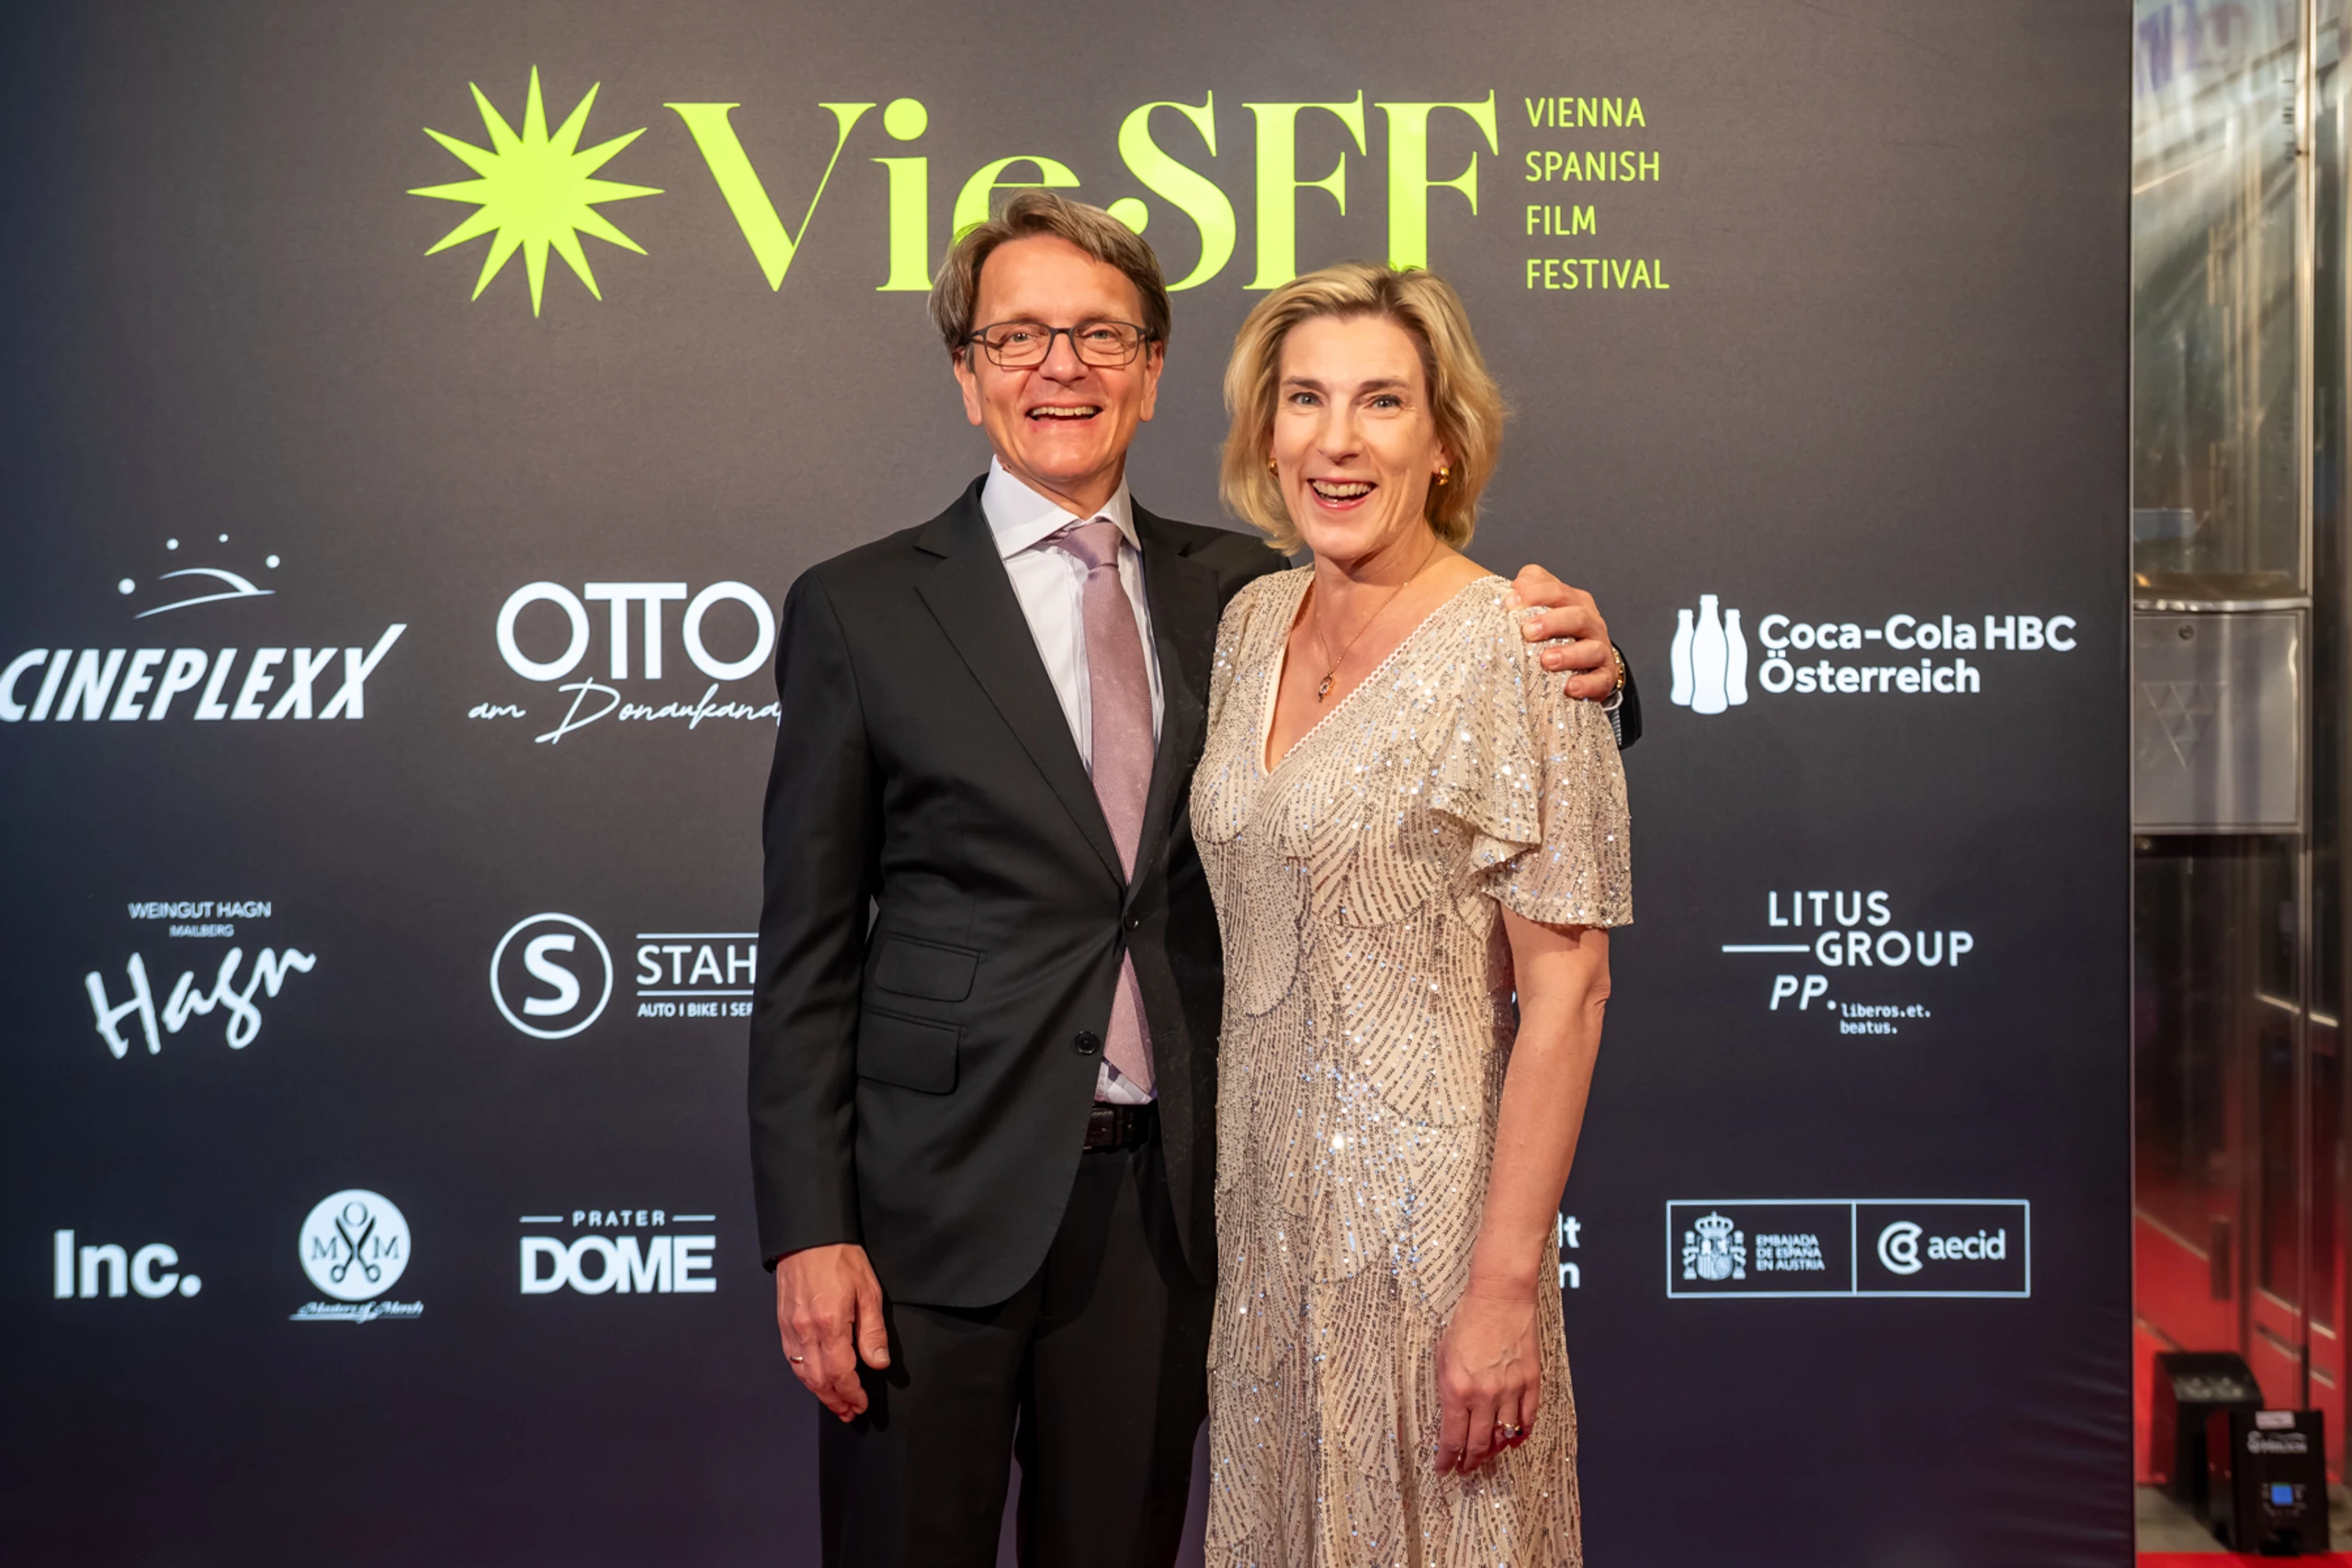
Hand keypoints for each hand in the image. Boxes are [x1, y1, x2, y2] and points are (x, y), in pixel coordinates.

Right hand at [774, 1243, 889, 1420]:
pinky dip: (804, 1376)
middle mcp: (806, 1331)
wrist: (807, 1236)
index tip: (861, 1404)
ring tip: (834, 1403)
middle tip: (849, 1413)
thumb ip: (873, 1330)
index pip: (841, 1373)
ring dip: (819, 1393)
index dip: (852, 1393)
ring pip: (802, 1373)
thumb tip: (878, 1362)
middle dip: (835, 1400)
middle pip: (819, 1380)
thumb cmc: (839, 1257)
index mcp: (830, 1324)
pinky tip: (814, 1380)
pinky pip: (791, 1359)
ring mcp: (791, 1328)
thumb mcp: (868, 1290)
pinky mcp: (783, 1323)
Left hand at [1434, 1282, 1541, 1474]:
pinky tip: (1513, 1439)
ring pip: (1503, 1436)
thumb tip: (1450, 1414)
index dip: (1447, 1460)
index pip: (1451, 1438)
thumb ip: (1446, 1388)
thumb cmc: (1467, 1320)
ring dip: (1493, 1451)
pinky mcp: (1530, 1382)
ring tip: (1485, 1456)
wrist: (1499, 1298)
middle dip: (1469, 1462)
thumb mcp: (1442, 1355)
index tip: (1443, 1469)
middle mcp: (1484, 1396)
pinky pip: (1528, 1418)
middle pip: (1478, 1445)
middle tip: (1465, 1470)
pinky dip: (1520, 1433)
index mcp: (1457, 1389)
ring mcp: (1510, 1391)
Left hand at [1505, 564, 1616, 700]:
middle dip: (1552, 622)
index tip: (1510, 603)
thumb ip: (1529, 588)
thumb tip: (1514, 588)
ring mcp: (1599, 649)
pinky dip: (1587, 684)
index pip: (1557, 591)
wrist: (1587, 661)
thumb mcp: (1543, 605)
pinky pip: (1600, 680)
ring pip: (1592, 649)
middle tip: (1528, 631)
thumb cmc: (1557, 632)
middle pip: (1577, 616)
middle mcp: (1590, 623)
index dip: (1534, 594)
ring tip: (1547, 660)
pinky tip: (1570, 687)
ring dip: (1569, 655)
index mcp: (1574, 601)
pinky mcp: (1605, 676)